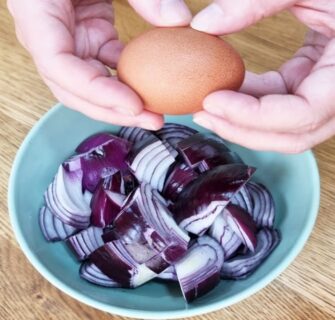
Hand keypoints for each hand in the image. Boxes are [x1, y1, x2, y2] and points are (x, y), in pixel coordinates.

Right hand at [8, 0, 186, 129]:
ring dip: (122, 103)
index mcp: (38, 17)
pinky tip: (152, 89)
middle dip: (113, 111)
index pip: (60, 68)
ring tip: (155, 114)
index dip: (96, 93)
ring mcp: (71, 42)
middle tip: (153, 120)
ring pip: (92, 87)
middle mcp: (50, 38)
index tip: (134, 105)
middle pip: (75, 90)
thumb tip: (180, 22)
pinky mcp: (90, 40)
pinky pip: (108, 68)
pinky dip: (128, 81)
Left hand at [189, 0, 334, 152]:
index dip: (254, 116)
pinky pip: (276, 107)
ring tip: (206, 107)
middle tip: (202, 114)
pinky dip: (248, 104)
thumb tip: (204, 25)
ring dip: (241, 122)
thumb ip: (258, 1)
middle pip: (290, 135)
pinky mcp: (308, 86)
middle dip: (242, 129)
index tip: (212, 101)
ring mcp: (324, 94)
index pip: (302, 115)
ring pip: (281, 128)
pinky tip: (224, 92)